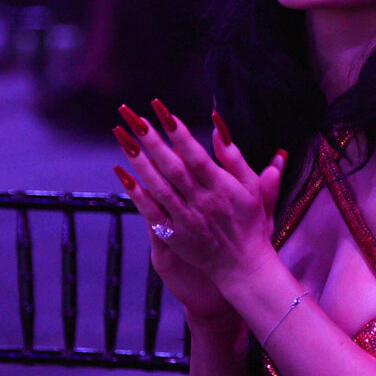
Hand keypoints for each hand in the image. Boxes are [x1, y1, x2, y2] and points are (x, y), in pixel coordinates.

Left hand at [113, 102, 284, 313]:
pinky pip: (151, 212)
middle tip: (132, 117)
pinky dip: (136, 193)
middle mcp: (202, 201)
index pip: (196, 155)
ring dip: (139, 161)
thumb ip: (235, 158)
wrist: (242, 265)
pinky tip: (123, 174)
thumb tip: (218, 128)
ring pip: (158, 186)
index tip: (161, 110)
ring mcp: (185, 219)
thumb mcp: (252, 187)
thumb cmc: (250, 222)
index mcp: (222, 187)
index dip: (178, 132)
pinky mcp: (174, 235)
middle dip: (151, 140)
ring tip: (123, 137)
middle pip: (173, 166)